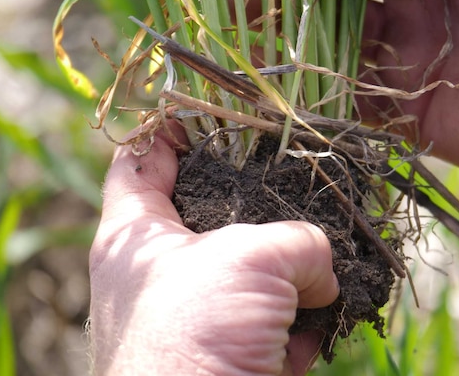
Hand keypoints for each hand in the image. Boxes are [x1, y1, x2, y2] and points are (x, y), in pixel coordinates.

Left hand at [88, 121, 338, 374]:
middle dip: (264, 206)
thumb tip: (321, 274)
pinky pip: (273, 324)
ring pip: (256, 274)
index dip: (176, 124)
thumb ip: (300, 242)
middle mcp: (162, 273)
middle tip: (303, 185)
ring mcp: (198, 317)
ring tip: (323, 277)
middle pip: (214, 214)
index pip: (141, 157)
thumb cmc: (193, 337)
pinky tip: (310, 336)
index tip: (222, 107)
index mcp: (136, 236)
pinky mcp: (230, 356)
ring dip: (295, 277)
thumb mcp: (250, 260)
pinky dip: (298, 328)